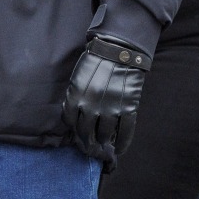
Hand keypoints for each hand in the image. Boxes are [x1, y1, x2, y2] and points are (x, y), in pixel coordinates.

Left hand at [62, 34, 150, 165]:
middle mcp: (91, 107)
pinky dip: (123, 143)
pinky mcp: (128, 108)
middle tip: (91, 141)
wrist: (120, 49)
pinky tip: (120, 148)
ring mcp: (110, 109)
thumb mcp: (77, 78)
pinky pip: (125, 132)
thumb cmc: (96, 61)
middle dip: (88, 139)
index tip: (79, 130)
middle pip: (86, 132)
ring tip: (105, 141)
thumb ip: (74, 98)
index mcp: (76, 98)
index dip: (75, 128)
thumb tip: (75, 119)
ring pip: (105, 134)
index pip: (71, 123)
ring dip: (104, 140)